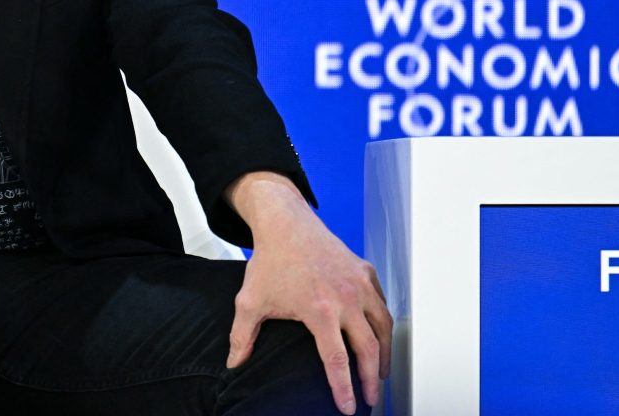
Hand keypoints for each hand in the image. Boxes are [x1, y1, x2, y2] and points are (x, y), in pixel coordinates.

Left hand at [224, 172, 392, 414]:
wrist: (285, 222)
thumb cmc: (270, 260)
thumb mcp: (250, 300)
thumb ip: (242, 336)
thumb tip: (233, 363)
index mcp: (320, 310)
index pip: (337, 360)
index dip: (344, 388)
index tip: (348, 407)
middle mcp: (346, 298)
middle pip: (368, 349)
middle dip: (372, 379)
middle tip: (371, 398)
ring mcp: (360, 284)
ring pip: (383, 327)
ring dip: (384, 353)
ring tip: (379, 372)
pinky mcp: (365, 271)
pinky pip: (382, 303)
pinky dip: (383, 322)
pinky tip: (379, 335)